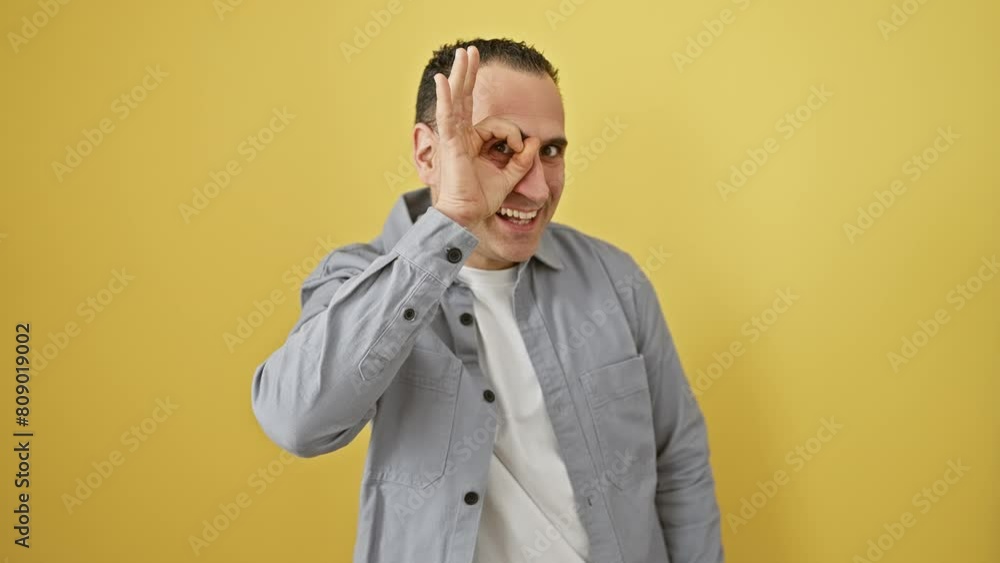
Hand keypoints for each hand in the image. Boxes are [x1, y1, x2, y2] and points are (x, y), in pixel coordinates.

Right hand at [431, 46, 540, 230]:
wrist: (469, 217)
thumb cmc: (484, 200)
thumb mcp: (512, 176)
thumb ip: (523, 159)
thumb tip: (535, 141)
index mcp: (474, 143)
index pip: (498, 125)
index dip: (514, 134)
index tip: (522, 149)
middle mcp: (462, 136)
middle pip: (466, 98)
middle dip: (470, 74)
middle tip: (471, 51)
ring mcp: (455, 138)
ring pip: (457, 100)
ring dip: (460, 74)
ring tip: (463, 53)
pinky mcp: (451, 144)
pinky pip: (448, 116)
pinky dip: (445, 97)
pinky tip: (442, 80)